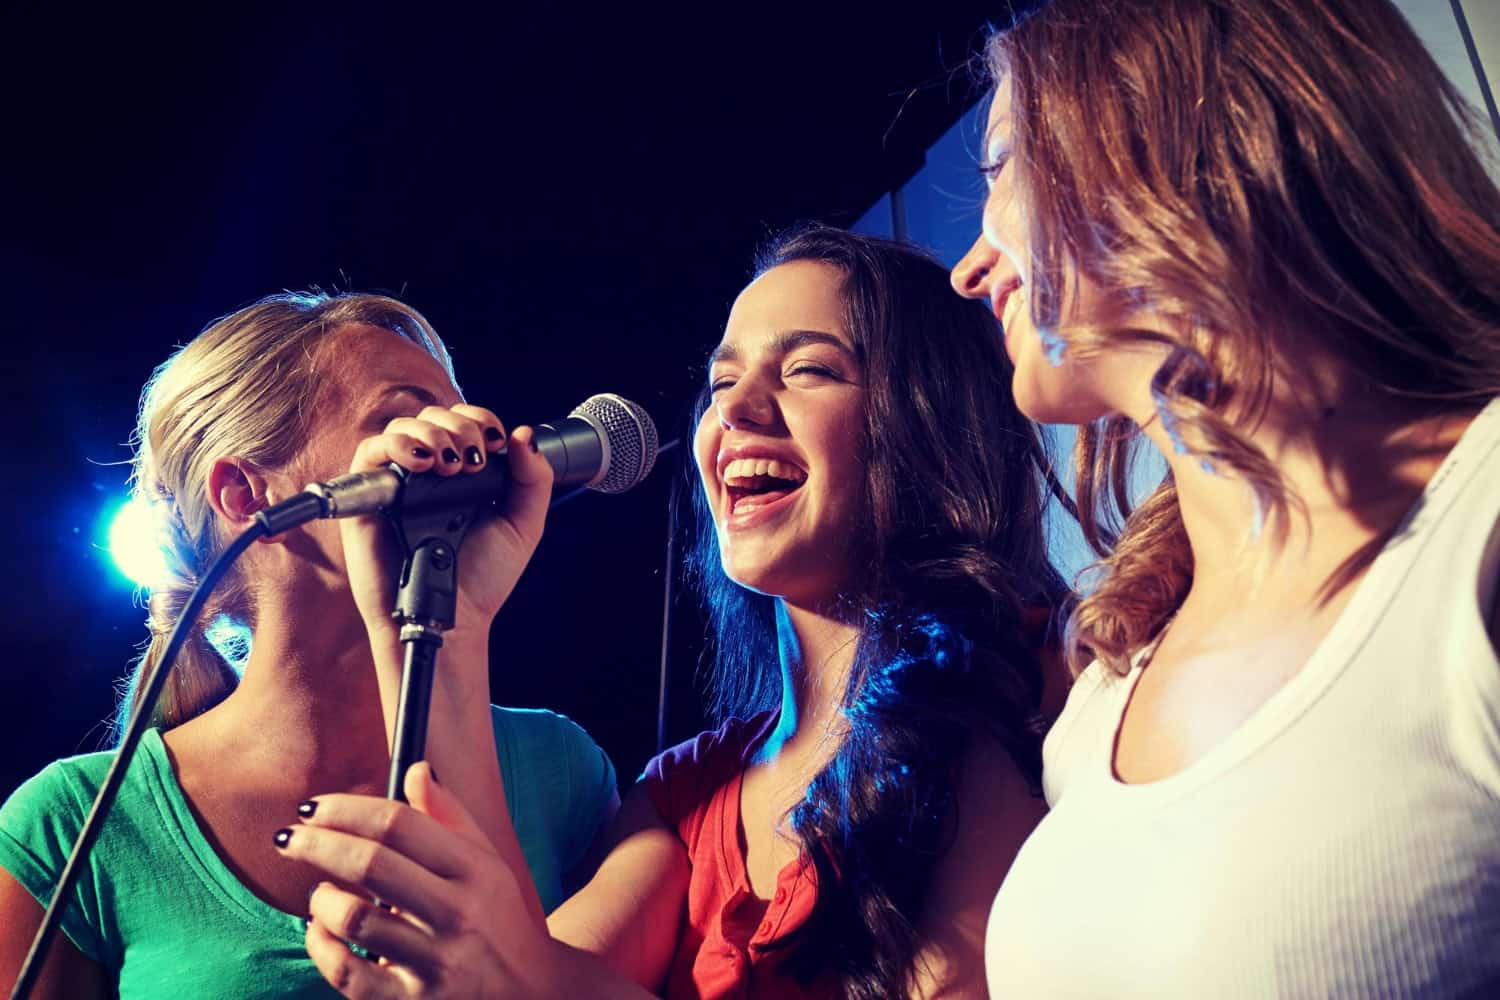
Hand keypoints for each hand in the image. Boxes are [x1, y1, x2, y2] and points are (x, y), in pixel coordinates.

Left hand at [277, 763, 561, 997]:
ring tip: (319, 894)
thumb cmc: (498, 921)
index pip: (398, 823)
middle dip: (316, 844)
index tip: (313, 807)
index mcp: (475, 870)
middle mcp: (459, 913)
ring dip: (322, 899)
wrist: (533, 995)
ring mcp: (437, 963)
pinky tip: (320, 932)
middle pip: (370, 863)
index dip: (346, 808)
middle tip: (289, 839)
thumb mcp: (488, 865)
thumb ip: (450, 816)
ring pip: (354, 918)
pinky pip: (348, 973)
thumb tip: (415, 768)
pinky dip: (321, 947)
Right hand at [339, 406, 554, 639]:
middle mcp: (430, 473)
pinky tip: (421, 465)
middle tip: (473, 459)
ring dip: (431, 433)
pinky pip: (370, 452)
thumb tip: (524, 434)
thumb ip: (533, 480)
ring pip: (402, 427)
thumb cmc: (483, 579)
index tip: (497, 441)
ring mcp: (398, 482)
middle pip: (434, 417)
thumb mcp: (523, 525)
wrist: (453, 617)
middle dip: (459, 426)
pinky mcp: (369, 498)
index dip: (480, 419)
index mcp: (465, 473)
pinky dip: (396, 446)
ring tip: (449, 463)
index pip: (465, 422)